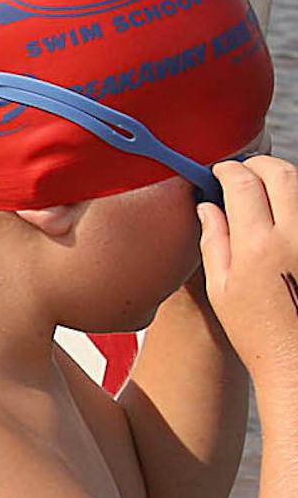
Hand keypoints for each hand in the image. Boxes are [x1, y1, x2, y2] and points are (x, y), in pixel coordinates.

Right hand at [200, 156, 297, 390]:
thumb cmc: (257, 333)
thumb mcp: (222, 288)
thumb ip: (215, 240)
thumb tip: (208, 206)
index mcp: (258, 247)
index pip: (243, 184)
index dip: (227, 171)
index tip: (219, 172)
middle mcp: (294, 237)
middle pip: (282, 174)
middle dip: (260, 164)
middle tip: (245, 169)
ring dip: (283, 179)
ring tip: (265, 189)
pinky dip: (297, 203)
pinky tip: (284, 214)